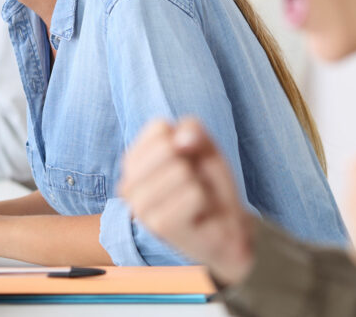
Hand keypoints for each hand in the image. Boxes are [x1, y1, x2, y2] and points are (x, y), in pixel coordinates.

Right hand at [118, 118, 254, 284]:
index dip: (186, 139)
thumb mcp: (204, 146)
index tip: (189, 160)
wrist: (227, 226)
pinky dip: (205, 200)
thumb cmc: (209, 183)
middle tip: (195, 183)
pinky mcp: (159, 226)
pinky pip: (194, 193)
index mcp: (132, 162)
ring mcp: (140, 207)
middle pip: (168, 147)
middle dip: (193, 162)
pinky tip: (199, 214)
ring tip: (197, 199)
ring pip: (181, 171)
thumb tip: (180, 140)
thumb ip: (191, 129)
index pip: (159, 128)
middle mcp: (127, 185)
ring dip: (200, 183)